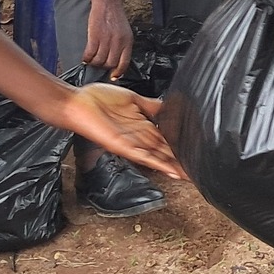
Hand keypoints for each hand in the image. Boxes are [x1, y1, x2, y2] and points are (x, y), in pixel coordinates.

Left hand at [49, 82, 182, 179]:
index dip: (178, 145)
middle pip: (162, 150)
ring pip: (156, 156)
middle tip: (196, 170)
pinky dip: (156, 163)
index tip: (194, 152)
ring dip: (171, 166)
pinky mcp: (121, 146)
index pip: (164, 138)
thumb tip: (170, 105)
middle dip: (179, 160)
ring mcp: (130, 142)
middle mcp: (138, 136)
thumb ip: (151, 105)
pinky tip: (168, 170)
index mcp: (142, 124)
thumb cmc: (98, 99)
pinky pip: (142, 156)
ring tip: (188, 175)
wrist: (78, 103)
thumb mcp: (132, 98)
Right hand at [84, 0, 133, 77]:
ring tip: (92, 59)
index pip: (124, 63)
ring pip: (99, 61)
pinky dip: (86, 58)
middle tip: (99, 63)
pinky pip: (89, 54)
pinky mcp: (95, 37)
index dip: (118, 72)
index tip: (113, 76)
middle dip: (104, 67)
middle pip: (110, 64)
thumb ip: (122, 47)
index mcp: (127, 42)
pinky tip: (86, 57)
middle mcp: (118, 42)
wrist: (107, 4)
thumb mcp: (125, 33)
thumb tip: (117, 64)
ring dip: (94, 63)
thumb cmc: (116, 18)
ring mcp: (106, 40)